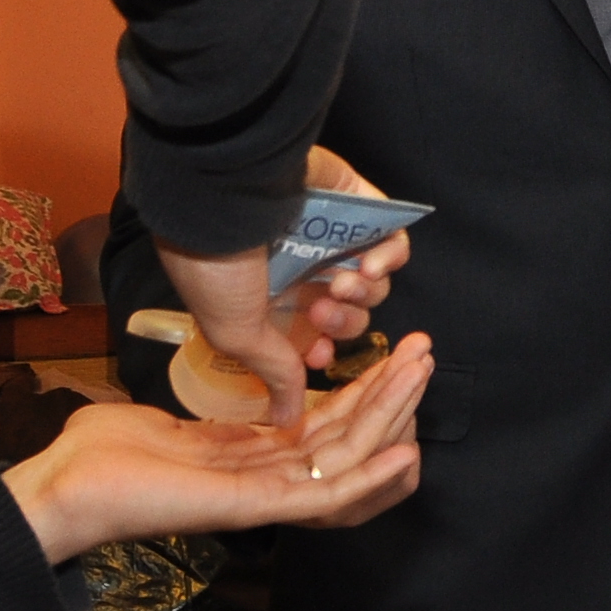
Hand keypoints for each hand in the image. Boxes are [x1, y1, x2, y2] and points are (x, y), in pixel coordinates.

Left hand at [0, 360, 430, 558]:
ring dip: (390, 417)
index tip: (396, 353)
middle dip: (391, 393)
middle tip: (425, 352)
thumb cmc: (102, 456)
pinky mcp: (251, 508)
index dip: (367, 390)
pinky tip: (406, 454)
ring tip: (421, 375)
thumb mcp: (170, 421)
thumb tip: (230, 386)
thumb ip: (212, 415)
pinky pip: (323, 498)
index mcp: (252, 458)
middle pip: (349, 438)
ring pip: (346, 460)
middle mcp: (266, 479)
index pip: (328, 425)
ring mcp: (263, 497)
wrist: (64, 487)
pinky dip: (369, 480)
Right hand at [153, 145, 410, 430]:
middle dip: (342, 323)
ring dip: (365, 293)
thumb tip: (284, 420)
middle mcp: (300, 269)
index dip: (323, 350)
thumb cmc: (217, 263)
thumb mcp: (238, 332)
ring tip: (343, 281)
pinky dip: (390, 258)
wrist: (227, 190)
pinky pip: (393, 244)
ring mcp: (331, 237)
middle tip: (323, 309)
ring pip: (373, 284)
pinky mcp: (360, 209)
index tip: (316, 352)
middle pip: (348, 316)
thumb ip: (273, 371)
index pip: (313, 338)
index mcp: (268, 299)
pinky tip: (370, 260)